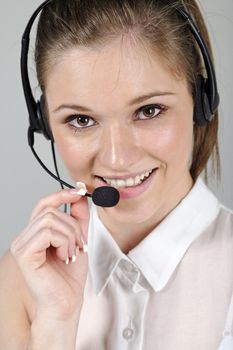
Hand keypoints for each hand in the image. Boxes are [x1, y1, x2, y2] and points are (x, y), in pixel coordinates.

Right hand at [10, 189, 88, 320]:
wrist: (67, 302)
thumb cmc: (70, 276)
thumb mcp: (78, 239)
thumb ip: (78, 217)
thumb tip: (78, 194)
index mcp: (36, 233)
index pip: (43, 204)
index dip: (61, 195)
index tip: (78, 192)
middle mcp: (25, 237)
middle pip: (50, 210)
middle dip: (73, 225)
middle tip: (80, 245)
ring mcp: (21, 245)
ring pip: (50, 219)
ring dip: (70, 235)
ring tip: (72, 253)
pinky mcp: (24, 254)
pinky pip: (47, 232)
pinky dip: (63, 242)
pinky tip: (64, 257)